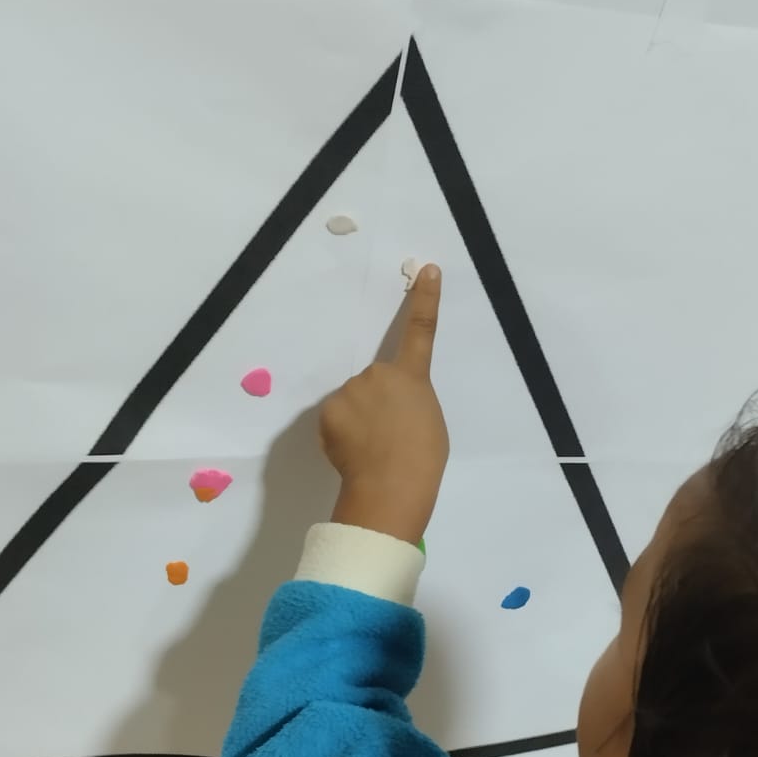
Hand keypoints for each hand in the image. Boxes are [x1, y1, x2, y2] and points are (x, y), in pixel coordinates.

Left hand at [322, 265, 447, 543]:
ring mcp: (350, 390)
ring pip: (352, 402)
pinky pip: (335, 419)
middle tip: (389, 436)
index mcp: (412, 377)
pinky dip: (341, 434)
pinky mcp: (328, 410)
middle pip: (374, 383)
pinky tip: (354, 453)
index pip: (420, 331)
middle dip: (377, 404)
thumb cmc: (422, 459)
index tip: (426, 270)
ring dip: (358, 420)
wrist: (391, 486)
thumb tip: (389, 408)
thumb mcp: (429, 422)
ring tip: (372, 449)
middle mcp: (378, 374)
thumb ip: (410, 402)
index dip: (425, 300)